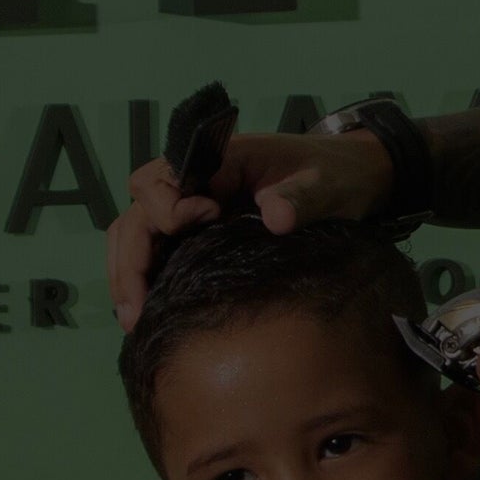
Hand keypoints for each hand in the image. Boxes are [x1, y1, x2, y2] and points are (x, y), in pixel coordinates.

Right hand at [105, 130, 393, 328]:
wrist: (351, 178)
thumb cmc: (336, 176)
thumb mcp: (325, 185)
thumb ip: (301, 197)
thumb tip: (274, 216)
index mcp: (217, 160)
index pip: (161, 181)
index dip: (166, 208)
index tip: (201, 221)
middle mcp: (195, 180)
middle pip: (137, 212)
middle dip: (131, 259)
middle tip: (136, 308)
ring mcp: (195, 205)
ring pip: (138, 231)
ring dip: (128, 272)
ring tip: (132, 320)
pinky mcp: (201, 228)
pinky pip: (158, 247)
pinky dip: (144, 275)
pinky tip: (147, 312)